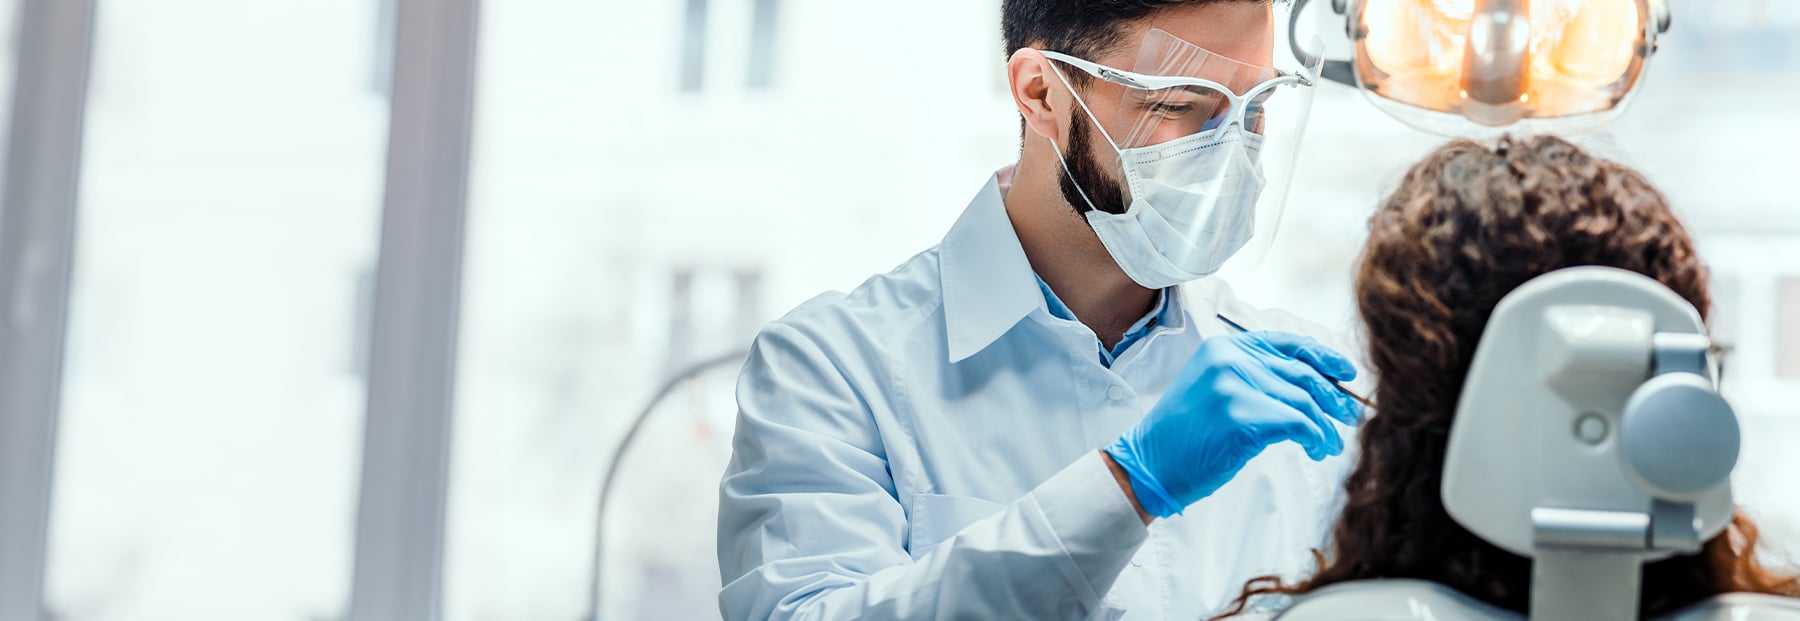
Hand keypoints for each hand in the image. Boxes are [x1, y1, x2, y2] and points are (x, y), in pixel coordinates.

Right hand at [1105, 331, 1362, 517]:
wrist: (1150, 464)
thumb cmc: (1184, 435)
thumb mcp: (1214, 389)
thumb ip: (1253, 377)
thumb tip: (1311, 385)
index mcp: (1224, 347)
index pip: (1287, 344)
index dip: (1323, 357)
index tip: (1347, 372)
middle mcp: (1229, 358)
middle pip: (1301, 373)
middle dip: (1332, 397)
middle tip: (1349, 416)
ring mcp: (1234, 385)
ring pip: (1303, 400)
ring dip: (1324, 426)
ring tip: (1329, 445)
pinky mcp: (1241, 416)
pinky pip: (1297, 423)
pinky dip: (1314, 437)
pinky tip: (1315, 449)